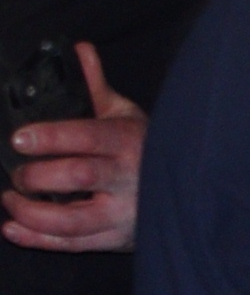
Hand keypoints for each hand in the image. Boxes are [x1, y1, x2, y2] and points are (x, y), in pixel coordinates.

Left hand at [6, 44, 145, 253]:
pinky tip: (13, 228)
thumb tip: (80, 50)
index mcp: (130, 142)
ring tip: (10, 198)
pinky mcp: (116, 238)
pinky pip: (74, 244)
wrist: (187, 193)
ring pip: (74, 220)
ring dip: (32, 212)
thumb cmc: (146, 150)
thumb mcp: (126, 115)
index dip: (51, 137)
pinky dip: (38, 239)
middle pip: (78, 176)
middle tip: (17, 173)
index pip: (88, 136)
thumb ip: (96, 87)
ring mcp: (124, 213)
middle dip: (37, 175)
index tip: (20, 138)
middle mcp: (130, 179)